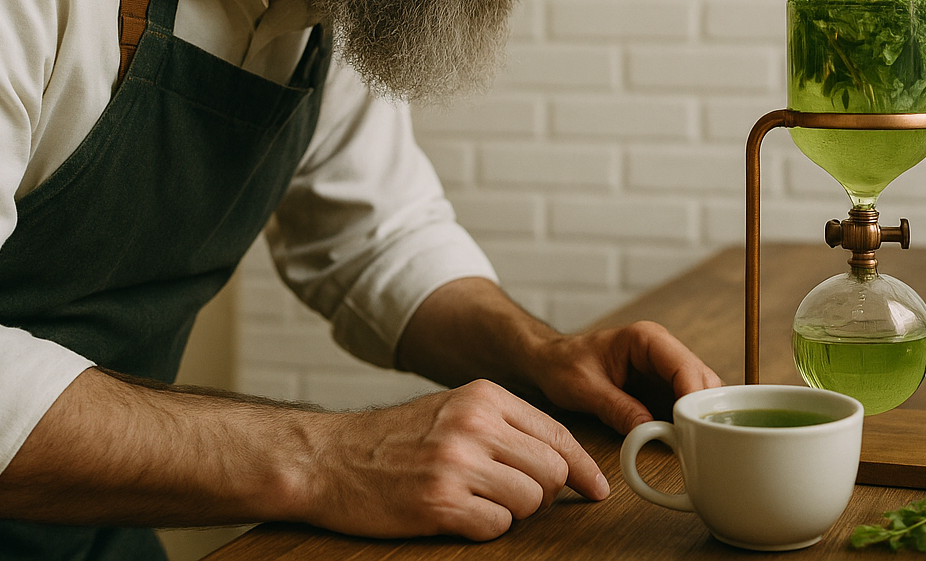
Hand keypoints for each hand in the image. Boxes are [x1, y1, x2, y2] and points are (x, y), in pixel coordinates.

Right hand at [307, 379, 607, 540]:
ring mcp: (457, 463)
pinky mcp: (439, 503)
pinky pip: (496, 527)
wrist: (328, 458)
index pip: (556, 433)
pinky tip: (460, 515)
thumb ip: (504, 425)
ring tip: (481, 503)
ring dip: (513, 512)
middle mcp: (474, 424)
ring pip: (530, 501)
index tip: (597, 488)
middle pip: (551, 470)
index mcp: (483, 396)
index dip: (583, 467)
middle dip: (545, 494)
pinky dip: (486, 528)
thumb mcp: (452, 409)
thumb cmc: (394, 438)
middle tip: (518, 498)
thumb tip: (562, 459)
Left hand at [525, 321, 722, 433]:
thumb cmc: (563, 364)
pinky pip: (684, 407)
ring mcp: (665, 371)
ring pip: (699, 395)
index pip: (685, 366)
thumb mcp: (585, 389)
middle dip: (703, 411)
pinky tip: (681, 443)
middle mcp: (663, 351)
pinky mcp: (661, 390)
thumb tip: (650, 432)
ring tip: (690, 445)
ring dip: (697, 419)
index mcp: (647, 339)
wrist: (550, 362)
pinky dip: (686, 424)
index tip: (692, 427)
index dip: (693, 397)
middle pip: (702, 381)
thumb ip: (617, 408)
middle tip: (696, 441)